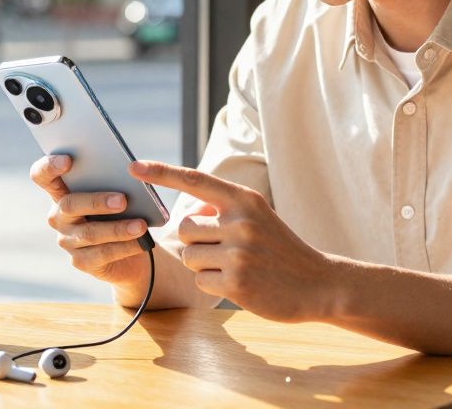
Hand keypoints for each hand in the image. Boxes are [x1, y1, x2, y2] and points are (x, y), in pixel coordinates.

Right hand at [29, 154, 150, 289]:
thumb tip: (134, 170)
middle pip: (69, 205)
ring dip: (117, 229)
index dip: (49, 166)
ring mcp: (67, 240)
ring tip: (141, 225)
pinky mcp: (81, 261)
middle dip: (97, 202)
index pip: (42, 175)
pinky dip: (124, 247)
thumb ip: (118, 179)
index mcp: (62, 191)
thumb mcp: (121, 191)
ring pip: (89, 233)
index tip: (68, 160)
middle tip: (123, 200)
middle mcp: (59, 215)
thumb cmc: (123, 210)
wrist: (133, 247)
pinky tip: (140, 242)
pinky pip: (102, 254)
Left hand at [129, 160, 335, 322]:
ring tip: (235, 267)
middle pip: (183, 228)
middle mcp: (240, 222)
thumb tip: (184, 214)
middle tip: (223, 250)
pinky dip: (213, 285)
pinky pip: (200, 281)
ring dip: (204, 265)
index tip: (132, 166)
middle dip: (194, 241)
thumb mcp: (257, 217)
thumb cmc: (279, 249)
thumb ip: (222, 210)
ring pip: (188, 257)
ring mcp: (239, 253)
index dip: (161, 172)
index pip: (195, 179)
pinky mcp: (237, 283)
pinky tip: (239, 284)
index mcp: (244, 200)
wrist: (319, 284)